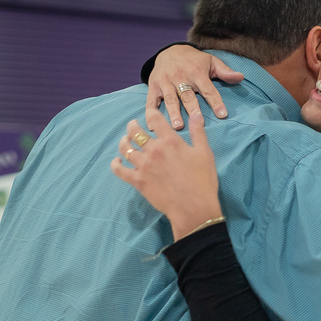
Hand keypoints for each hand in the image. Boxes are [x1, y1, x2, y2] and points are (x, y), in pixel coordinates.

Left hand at [111, 105, 221, 240]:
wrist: (194, 207)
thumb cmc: (202, 181)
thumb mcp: (205, 154)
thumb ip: (198, 133)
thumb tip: (195, 115)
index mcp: (170, 141)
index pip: (154, 119)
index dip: (150, 113)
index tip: (150, 114)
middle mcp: (153, 150)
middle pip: (134, 131)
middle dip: (132, 126)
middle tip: (133, 126)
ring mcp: (143, 165)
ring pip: (125, 147)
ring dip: (124, 142)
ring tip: (126, 141)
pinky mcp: (137, 180)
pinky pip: (119, 169)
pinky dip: (115, 164)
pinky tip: (117, 161)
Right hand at [147, 45, 244, 129]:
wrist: (169, 51)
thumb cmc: (195, 61)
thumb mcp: (211, 62)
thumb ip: (225, 71)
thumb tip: (241, 77)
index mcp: (196, 73)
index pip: (208, 89)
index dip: (215, 101)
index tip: (223, 115)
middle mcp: (179, 77)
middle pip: (187, 95)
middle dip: (193, 109)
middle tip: (198, 122)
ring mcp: (165, 82)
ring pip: (170, 99)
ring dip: (173, 113)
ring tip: (177, 126)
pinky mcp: (153, 86)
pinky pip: (151, 100)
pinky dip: (151, 111)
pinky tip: (152, 124)